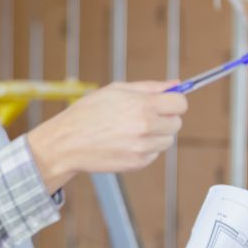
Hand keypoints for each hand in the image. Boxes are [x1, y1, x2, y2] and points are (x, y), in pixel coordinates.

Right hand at [27, 80, 187, 191]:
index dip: (173, 101)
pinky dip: (145, 148)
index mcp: (143, 105)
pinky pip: (154, 154)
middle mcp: (146, 127)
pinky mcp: (138, 163)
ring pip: (167, 140)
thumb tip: (176, 84)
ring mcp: (143, 147)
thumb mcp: (116, 90)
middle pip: (177, 123)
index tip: (165, 103)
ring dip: (156, 135)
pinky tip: (125, 142)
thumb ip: (149, 87)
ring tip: (131, 130)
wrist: (67, 142)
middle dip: (165, 118)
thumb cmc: (87, 113)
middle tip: (143, 116)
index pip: (180, 103)